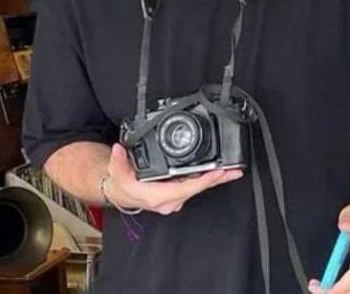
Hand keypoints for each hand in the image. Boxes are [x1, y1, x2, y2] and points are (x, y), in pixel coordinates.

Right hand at [104, 143, 242, 214]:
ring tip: (231, 171)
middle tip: (233, 171)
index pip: (184, 189)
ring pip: (197, 189)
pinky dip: (206, 180)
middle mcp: (168, 201)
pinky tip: (218, 174)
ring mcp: (174, 199)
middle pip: (196, 189)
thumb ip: (117, 161)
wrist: (121, 193)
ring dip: (214, 180)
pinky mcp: (177, 194)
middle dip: (215, 180)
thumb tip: (119, 150)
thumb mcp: (116, 172)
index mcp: (156, 197)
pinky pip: (194, 187)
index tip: (216, 173)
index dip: (201, 181)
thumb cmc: (121, 185)